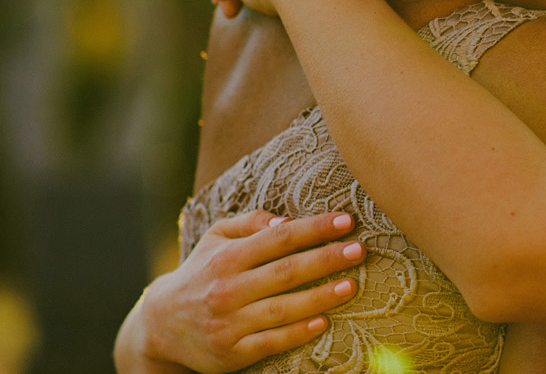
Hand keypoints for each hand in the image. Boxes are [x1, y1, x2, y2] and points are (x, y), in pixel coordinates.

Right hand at [128, 211, 363, 372]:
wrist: (159, 326)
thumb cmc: (202, 272)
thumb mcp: (216, 239)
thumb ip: (250, 222)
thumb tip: (287, 220)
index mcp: (227, 257)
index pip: (279, 238)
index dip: (315, 228)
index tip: (347, 220)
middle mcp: (227, 289)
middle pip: (286, 271)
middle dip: (327, 259)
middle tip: (360, 250)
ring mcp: (229, 323)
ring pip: (282, 308)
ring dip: (320, 297)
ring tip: (352, 285)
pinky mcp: (231, 353)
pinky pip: (271, 342)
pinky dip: (297, 332)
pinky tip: (323, 321)